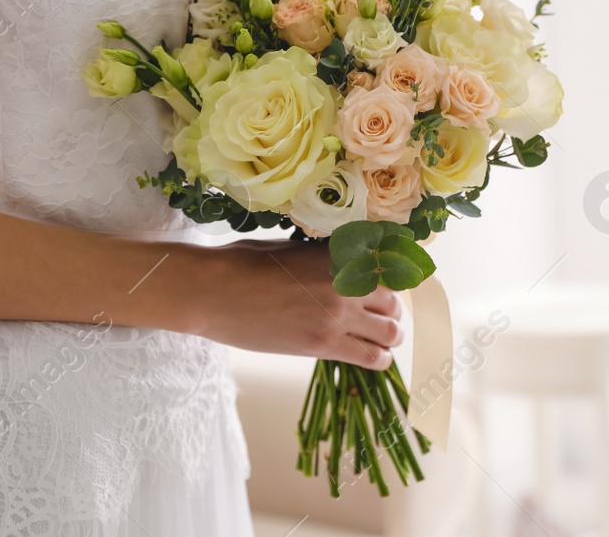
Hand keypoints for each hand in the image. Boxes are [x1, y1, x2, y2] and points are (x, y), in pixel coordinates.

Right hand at [192, 239, 402, 368]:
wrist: (214, 291)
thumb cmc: (244, 263)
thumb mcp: (292, 248)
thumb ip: (324, 257)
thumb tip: (343, 266)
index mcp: (338, 252)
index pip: (388, 263)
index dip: (391, 277)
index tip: (387, 285)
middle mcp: (346, 280)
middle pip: (394, 300)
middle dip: (390, 309)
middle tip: (379, 316)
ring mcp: (337, 313)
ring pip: (390, 331)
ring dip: (388, 335)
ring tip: (379, 339)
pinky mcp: (324, 343)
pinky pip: (371, 357)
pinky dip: (378, 359)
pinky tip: (373, 358)